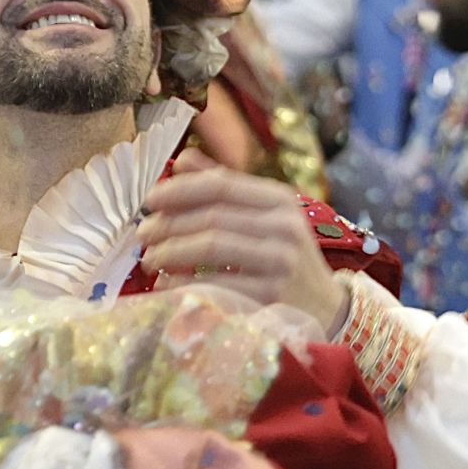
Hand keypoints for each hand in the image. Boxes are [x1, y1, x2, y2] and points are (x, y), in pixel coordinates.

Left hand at [138, 152, 350, 330]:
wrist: (326, 308)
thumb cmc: (284, 258)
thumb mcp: (265, 218)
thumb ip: (225, 189)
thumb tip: (183, 160)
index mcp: (279, 200)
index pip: (221, 184)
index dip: (179, 189)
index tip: (149, 200)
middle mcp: (284, 225)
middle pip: (212, 215)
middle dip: (168, 224)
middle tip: (141, 235)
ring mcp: (280, 261)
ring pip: (212, 245)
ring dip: (170, 251)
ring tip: (149, 260)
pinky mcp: (273, 295)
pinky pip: (217, 284)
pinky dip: (184, 283)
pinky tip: (167, 284)